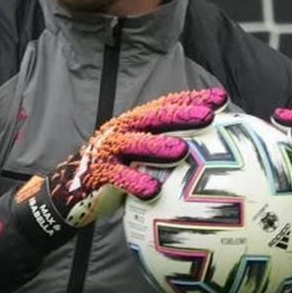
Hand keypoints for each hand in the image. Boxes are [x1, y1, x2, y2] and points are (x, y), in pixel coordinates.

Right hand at [12, 87, 228, 246]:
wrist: (70, 193)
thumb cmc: (117, 176)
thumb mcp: (142, 160)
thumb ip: (167, 154)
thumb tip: (213, 157)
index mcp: (137, 123)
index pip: (168, 106)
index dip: (193, 100)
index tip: (222, 99)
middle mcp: (123, 130)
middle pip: (155, 118)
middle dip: (182, 115)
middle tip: (208, 116)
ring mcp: (108, 150)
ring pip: (136, 144)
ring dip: (159, 147)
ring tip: (183, 152)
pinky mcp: (96, 172)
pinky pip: (117, 176)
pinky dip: (134, 182)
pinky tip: (153, 190)